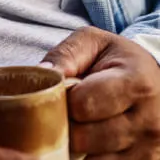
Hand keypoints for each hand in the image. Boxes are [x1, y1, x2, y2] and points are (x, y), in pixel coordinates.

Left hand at [42, 27, 159, 158]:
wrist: (154, 79)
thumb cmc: (118, 59)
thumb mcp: (92, 42)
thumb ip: (66, 54)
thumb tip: (41, 72)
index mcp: (137, 84)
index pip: (84, 104)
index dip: (64, 99)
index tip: (64, 92)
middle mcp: (149, 121)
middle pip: (86, 137)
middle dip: (68, 123)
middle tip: (68, 110)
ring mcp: (151, 148)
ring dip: (80, 145)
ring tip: (81, 123)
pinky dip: (92, 157)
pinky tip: (92, 141)